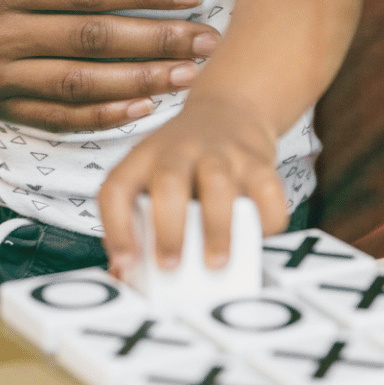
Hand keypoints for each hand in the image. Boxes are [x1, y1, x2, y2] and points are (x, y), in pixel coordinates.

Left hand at [98, 93, 286, 274]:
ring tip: (216, 262)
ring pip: (217, 182)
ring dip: (216, 227)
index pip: (118, 188)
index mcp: (144, 159)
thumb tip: (126, 274)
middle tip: (170, 266)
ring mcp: (220, 153)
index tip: (127, 262)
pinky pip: (266, 188)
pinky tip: (259, 235)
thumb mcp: (151, 177)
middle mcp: (179, 151)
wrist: (228, 110)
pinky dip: (266, 217)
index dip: (116, 227)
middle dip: (168, 229)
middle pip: (168, 182)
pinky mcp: (257, 160)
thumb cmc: (183, 161)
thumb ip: (137, 222)